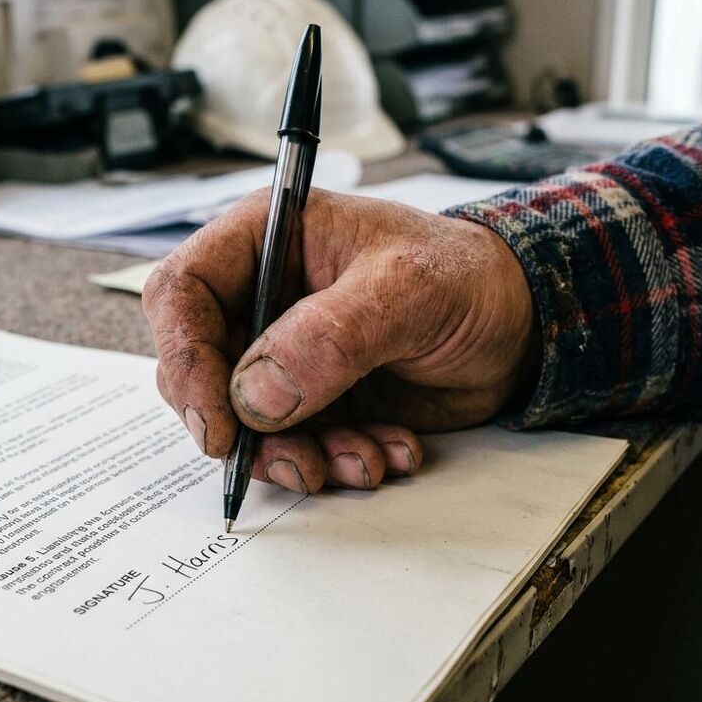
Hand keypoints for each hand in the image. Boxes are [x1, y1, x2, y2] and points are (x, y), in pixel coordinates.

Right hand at [142, 187, 539, 493]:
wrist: (520, 324)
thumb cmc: (468, 277)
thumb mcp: (406, 291)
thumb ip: (329, 336)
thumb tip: (253, 396)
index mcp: (267, 240)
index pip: (181, 293)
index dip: (184, 360)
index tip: (218, 424)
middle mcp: (263, 296)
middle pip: (201, 369)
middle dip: (244, 428)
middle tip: (295, 461)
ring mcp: (285, 352)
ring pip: (245, 420)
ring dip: (295, 455)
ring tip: (359, 460)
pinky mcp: (313, 398)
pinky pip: (292, 443)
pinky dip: (333, 460)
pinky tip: (386, 450)